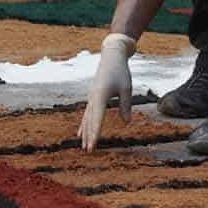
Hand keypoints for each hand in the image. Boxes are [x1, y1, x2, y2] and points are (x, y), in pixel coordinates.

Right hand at [78, 33, 135, 150]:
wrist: (111, 57)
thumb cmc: (120, 72)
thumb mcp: (126, 88)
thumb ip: (126, 105)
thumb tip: (126, 122)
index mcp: (100, 96)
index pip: (97, 118)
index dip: (95, 132)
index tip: (93, 144)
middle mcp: (92, 98)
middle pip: (90, 120)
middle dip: (90, 136)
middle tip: (89, 150)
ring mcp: (91, 98)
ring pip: (87, 118)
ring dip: (86, 132)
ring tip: (84, 146)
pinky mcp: (92, 97)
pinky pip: (87, 114)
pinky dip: (85, 125)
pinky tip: (81, 134)